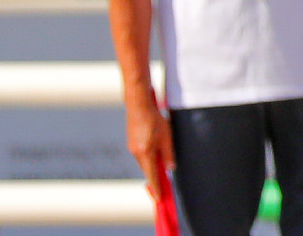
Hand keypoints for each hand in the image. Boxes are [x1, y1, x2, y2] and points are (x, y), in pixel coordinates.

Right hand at [123, 86, 172, 202]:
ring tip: (162, 166)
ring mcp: (132, 147)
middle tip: (163, 184)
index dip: (156, 187)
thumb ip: (168, 153)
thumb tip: (170, 167)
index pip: (152, 175)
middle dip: (155, 176)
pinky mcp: (131, 141)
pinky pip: (141, 154)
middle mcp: (136, 153)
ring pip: (144, 161)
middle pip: (148, 169)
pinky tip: (155, 151)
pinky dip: (148, 156)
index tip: (158, 198)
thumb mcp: (166, 136)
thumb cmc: (154, 119)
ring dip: (152, 164)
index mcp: (145, 153)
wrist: (138, 104)